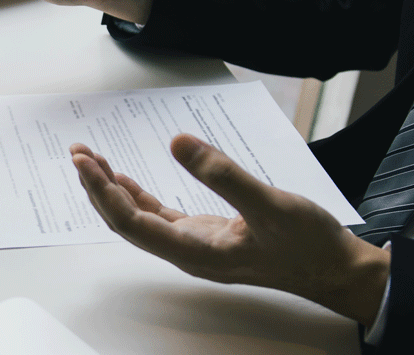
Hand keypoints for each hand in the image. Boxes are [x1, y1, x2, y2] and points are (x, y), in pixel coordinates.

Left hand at [70, 134, 390, 326]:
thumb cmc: (307, 244)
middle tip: (77, 153)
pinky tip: (124, 178)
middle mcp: (186, 251)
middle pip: (124, 221)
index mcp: (193, 251)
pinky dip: (137, 195)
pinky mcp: (205, 235)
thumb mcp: (268, 203)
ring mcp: (194, 244)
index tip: (84, 163)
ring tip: (90, 159)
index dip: (103, 192)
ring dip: (112, 190)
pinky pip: (158, 216)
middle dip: (96, 188)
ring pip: (138, 218)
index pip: (130, 221)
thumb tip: (177, 142)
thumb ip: (222, 174)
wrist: (336, 270)